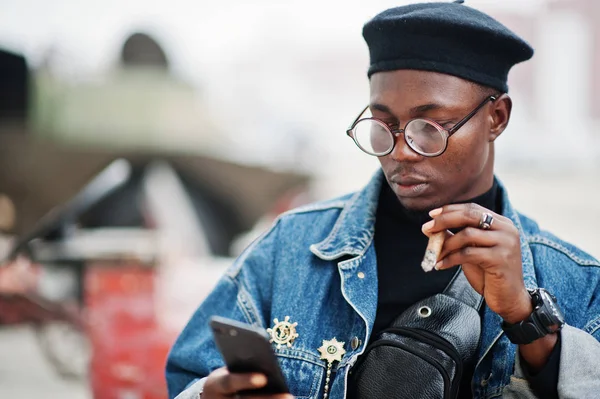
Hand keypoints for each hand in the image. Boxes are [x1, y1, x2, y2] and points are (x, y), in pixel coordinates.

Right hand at [202, 367, 293, 398]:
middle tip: (288, 396)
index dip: (246, 380)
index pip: (229, 382)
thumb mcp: (226, 372)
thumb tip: (266, 361)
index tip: (263, 379)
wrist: (211, 398)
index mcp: (216, 385)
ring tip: (289, 398)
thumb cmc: (223, 379)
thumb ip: (241, 367)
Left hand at [422, 203, 531, 322]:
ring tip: (435, 255)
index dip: (450, 210)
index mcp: (501, 223)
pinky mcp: (501, 259)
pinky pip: (468, 254)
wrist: (509, 298)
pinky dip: (450, 258)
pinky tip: (440, 265)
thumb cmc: (489, 274)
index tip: (432, 215)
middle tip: (427, 228)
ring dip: (445, 245)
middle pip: (469, 216)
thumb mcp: (471, 251)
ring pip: (467, 234)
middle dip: (444, 220)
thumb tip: (431, 227)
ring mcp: (505, 243)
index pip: (472, 209)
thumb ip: (457, 237)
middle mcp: (506, 229)